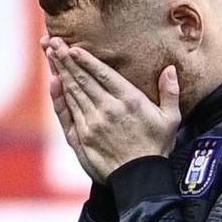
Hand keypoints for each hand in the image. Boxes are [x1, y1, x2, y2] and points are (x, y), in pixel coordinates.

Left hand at [44, 37, 180, 181]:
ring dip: (61, 71)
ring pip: (73, 91)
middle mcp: (108, 109)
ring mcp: (92, 123)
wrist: (140, 179)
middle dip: (67, 59)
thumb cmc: (157, 148)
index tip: (74, 46)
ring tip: (51, 54)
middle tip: (53, 41)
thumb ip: (170, 93)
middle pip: (83, 79)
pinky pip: (68, 111)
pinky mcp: (82, 136)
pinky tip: (54, 82)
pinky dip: (59, 95)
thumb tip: (169, 69)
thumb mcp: (170, 120)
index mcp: (130, 101)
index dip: (86, 59)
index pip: (103, 74)